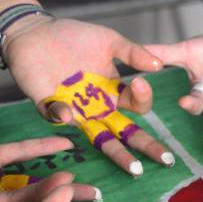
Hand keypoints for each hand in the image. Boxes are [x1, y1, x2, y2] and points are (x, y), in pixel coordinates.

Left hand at [3, 18, 173, 175]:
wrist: (36, 33)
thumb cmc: (75, 38)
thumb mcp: (110, 41)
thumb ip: (133, 52)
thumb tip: (158, 65)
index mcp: (114, 92)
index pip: (138, 106)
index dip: (143, 98)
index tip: (137, 83)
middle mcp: (99, 107)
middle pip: (126, 133)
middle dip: (146, 147)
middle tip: (166, 160)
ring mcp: (76, 111)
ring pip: (100, 139)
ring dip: (117, 153)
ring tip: (134, 168)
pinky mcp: (48, 106)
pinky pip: (57, 117)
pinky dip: (62, 115)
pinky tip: (67, 111)